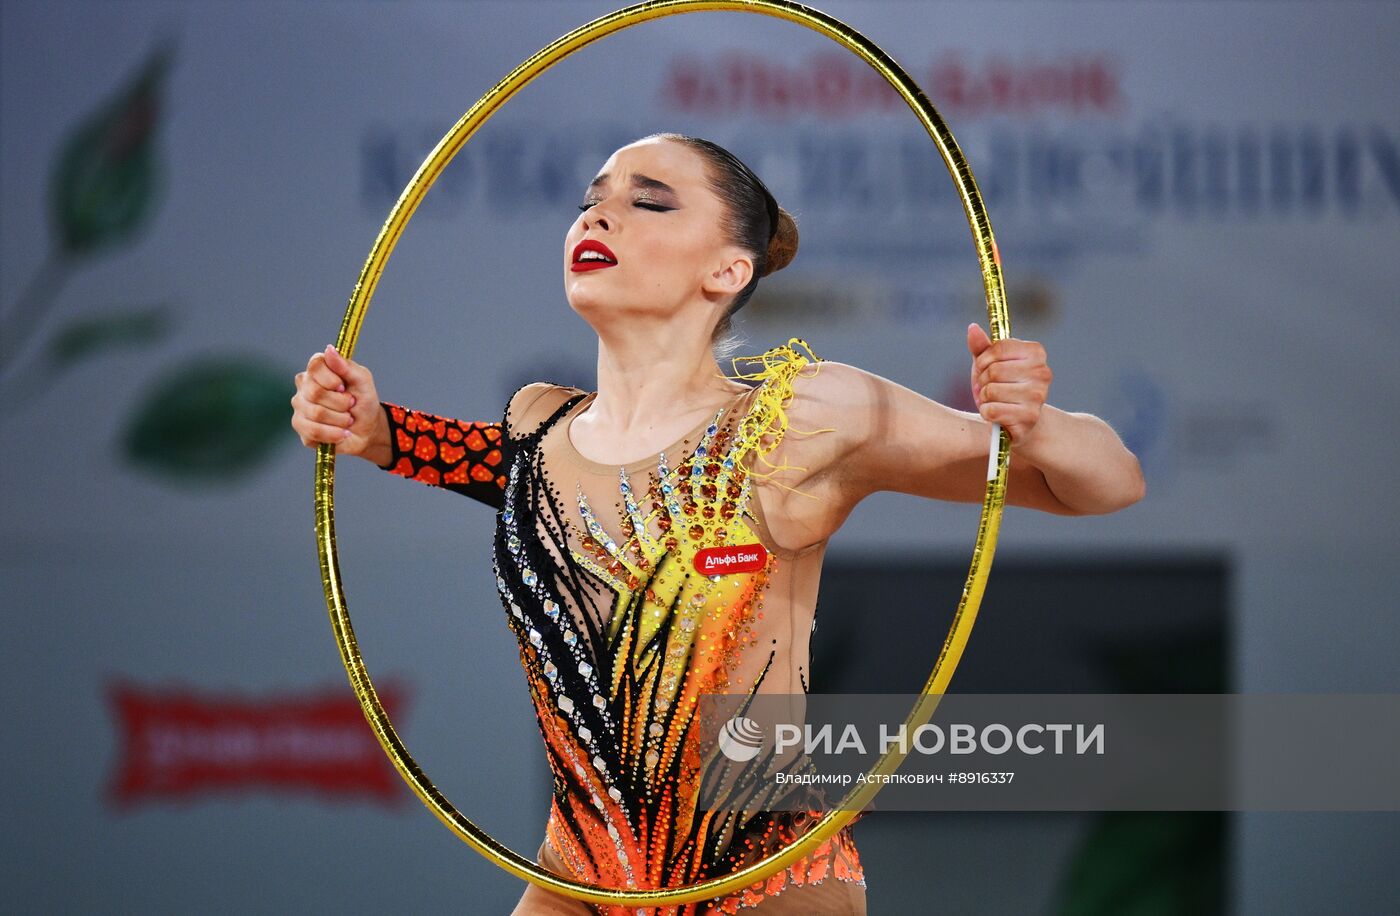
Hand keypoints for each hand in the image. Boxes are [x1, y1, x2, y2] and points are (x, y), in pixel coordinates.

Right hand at [290, 344, 387, 460]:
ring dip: (340, 420)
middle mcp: (304, 386)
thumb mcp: (363, 381)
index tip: (345, 387)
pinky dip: (333, 434)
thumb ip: (346, 366)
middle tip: (351, 405)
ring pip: (315, 414)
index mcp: (318, 370)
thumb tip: (329, 349)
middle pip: (315, 392)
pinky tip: (341, 433)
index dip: (331, 379)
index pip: (315, 366)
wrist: (367, 428)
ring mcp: (300, 407)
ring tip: (348, 420)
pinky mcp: (301, 427)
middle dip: (341, 403)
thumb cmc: (363, 401)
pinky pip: (312, 432)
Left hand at [966, 322, 1051, 447]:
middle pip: (994, 370)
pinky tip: (995, 413)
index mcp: (1036, 352)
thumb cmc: (1003, 386)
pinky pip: (991, 410)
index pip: (999, 348)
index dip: (983, 359)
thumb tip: (972, 328)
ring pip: (991, 391)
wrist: (1019, 420)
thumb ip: (981, 347)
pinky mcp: (1029, 418)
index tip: (983, 367)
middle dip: (982, 380)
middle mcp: (1042, 372)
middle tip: (988, 387)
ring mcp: (1038, 396)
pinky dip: (986, 412)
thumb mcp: (990, 363)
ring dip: (984, 397)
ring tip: (992, 400)